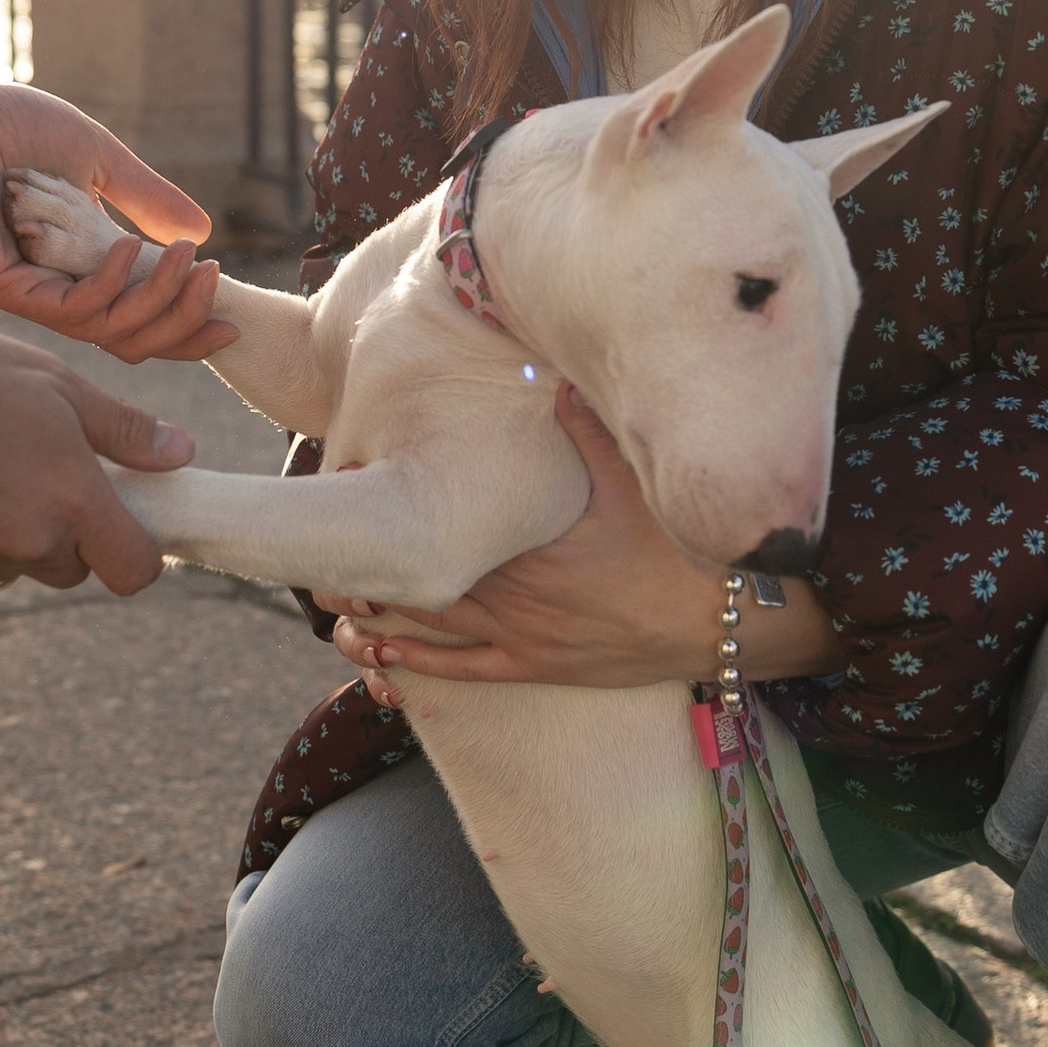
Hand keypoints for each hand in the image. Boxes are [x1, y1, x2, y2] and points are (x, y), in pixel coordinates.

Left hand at [0, 47, 227, 362]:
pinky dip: (111, 283)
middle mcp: (51, 291)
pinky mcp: (4, 288)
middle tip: (215, 284)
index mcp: (74, 268)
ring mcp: (26, 295)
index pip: (138, 317)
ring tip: (188, 261)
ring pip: (108, 330)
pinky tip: (131, 248)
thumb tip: (200, 233)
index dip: (187, 324)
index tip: (231, 314)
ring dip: (158, 299)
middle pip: (131, 339)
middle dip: (184, 322)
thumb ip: (144, 197)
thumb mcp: (96, 160)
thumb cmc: (6, 125)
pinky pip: (71, 309)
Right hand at [0, 276, 193, 591]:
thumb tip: (181, 454)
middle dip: (68, 533)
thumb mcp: (57, 384)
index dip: (136, 552)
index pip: (134, 570)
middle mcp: (29, 543)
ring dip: (13, 534)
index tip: (125, 524)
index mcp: (72, 499)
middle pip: (74, 567)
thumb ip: (124, 430)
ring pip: (17, 565)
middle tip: (37, 474)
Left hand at [322, 387, 844, 691]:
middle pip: (424, 582)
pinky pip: (466, 671)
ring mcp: (528, 639)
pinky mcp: (542, 667)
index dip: (389, 516)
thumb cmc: (686, 551)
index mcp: (530, 545)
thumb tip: (551, 375)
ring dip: (381, 619)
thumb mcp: (639, 482)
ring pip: (433, 630)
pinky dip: (416, 666)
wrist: (733, 625)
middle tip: (314, 560)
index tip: (344, 498)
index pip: (442, 527)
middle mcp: (518, 597)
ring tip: (332, 608)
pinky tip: (378, 661)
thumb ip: (590, 428)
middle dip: (369, 570)